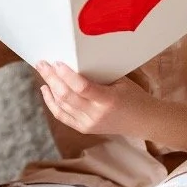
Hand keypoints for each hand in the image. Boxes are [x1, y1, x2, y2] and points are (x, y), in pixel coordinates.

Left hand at [35, 61, 155, 137]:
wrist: (144, 121)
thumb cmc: (133, 95)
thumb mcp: (120, 81)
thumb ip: (98, 74)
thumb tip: (73, 58)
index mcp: (108, 100)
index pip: (82, 87)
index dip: (67, 75)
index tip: (57, 62)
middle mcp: (96, 114)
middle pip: (66, 96)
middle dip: (51, 77)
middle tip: (42, 63)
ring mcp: (89, 124)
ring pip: (61, 105)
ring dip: (49, 87)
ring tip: (43, 71)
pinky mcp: (84, 128)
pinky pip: (62, 115)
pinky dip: (51, 102)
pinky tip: (45, 89)